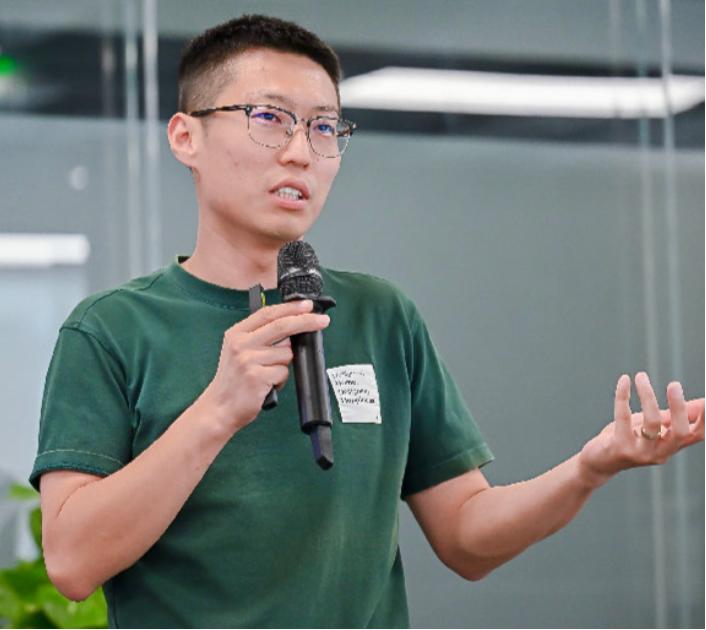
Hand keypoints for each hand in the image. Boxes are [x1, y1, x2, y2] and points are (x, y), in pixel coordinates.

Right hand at [201, 299, 329, 434]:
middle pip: (282, 326)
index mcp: (237, 333)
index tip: (308, 305)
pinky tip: (267, 384)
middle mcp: (241, 343)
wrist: (219, 408)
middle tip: (323, 321)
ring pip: (286, 353)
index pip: (268, 313)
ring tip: (268, 374)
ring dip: (284, 364)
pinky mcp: (257, 377)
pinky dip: (281, 379)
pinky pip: (283, 372)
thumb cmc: (234, 380)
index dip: (290, 308)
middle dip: (306, 321)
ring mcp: (248, 360)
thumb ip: (260, 336)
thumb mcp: (239, 350)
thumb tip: (293, 325)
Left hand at [578, 372, 703, 487]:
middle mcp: (660, 452)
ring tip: (641, 376)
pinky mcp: (620, 448)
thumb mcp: (654, 427)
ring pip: (652, 423)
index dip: (704, 419)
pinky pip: (623, 418)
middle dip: (679, 407)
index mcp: (670, 446)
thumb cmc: (629, 439)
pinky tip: (624, 380)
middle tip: (674, 384)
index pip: (696, 435)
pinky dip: (623, 396)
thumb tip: (704, 403)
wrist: (598, 462)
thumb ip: (674, 416)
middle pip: (679, 432)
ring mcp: (641, 452)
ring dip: (647, 395)